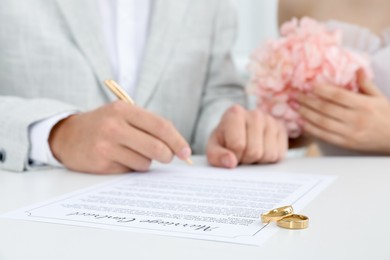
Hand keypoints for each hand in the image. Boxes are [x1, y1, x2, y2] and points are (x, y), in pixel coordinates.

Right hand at [49, 101, 191, 173]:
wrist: (67, 135)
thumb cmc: (104, 124)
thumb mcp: (123, 114)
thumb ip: (148, 126)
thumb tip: (177, 147)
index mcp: (123, 109)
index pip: (160, 125)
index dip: (177, 140)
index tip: (186, 152)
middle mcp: (114, 126)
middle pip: (156, 147)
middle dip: (167, 155)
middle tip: (167, 157)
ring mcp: (105, 146)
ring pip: (145, 162)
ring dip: (145, 161)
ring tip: (131, 152)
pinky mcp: (101, 164)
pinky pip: (129, 170)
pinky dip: (130, 167)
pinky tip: (118, 158)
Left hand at [206, 105, 287, 167]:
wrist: (237, 133)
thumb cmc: (224, 141)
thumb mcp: (213, 148)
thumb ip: (216, 156)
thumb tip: (231, 162)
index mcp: (235, 113)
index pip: (238, 145)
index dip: (233, 156)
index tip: (229, 153)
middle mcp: (255, 113)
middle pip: (254, 151)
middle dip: (246, 159)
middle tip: (240, 154)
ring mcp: (271, 121)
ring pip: (269, 154)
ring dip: (258, 160)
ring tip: (250, 151)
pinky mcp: (282, 130)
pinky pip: (279, 155)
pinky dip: (269, 159)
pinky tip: (261, 150)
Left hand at [297, 81, 389, 153]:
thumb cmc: (387, 116)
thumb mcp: (380, 97)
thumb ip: (366, 83)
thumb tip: (357, 67)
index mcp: (364, 105)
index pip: (338, 96)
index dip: (322, 90)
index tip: (309, 85)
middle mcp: (356, 119)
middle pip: (326, 109)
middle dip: (308, 101)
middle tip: (295, 95)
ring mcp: (349, 133)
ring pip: (322, 122)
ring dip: (306, 114)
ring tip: (295, 106)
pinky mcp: (345, 143)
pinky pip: (324, 136)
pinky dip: (311, 129)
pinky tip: (302, 122)